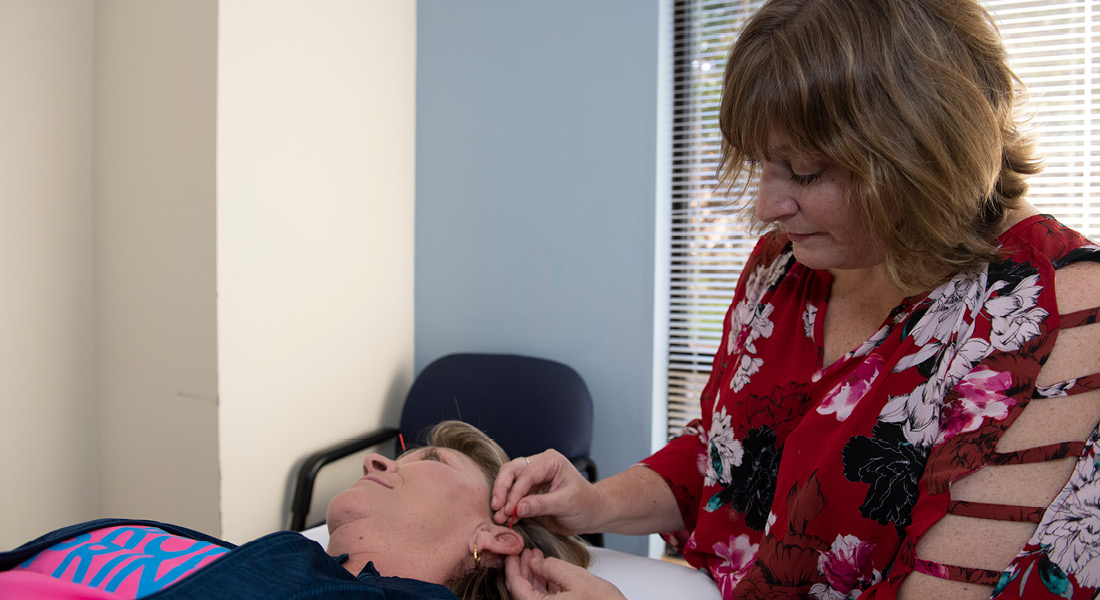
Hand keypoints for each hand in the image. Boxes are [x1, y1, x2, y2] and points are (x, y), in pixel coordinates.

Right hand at [491, 450, 602, 535]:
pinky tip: (505, 519)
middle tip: (497, 508)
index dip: (515, 491)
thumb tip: (518, 508)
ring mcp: (531, 478)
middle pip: (511, 471)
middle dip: (502, 489)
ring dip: (502, 499)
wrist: (590, 514)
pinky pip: (511, 496)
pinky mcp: (527, 492)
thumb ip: (542, 505)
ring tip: (499, 517)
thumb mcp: (567, 504)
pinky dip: (506, 507)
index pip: (527, 473)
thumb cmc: (585, 504)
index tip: (510, 509)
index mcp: (550, 461)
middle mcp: (538, 465)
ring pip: (507, 482)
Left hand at [506, 549, 625, 599]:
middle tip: (523, 552)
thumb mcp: (575, 577)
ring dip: (533, 574)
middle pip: (522, 591)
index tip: (511, 553)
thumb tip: (534, 562)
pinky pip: (545, 598)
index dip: (512, 566)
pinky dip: (544, 583)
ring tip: (535, 556)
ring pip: (533, 594)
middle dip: (522, 569)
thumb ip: (551, 567)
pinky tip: (546, 569)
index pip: (516, 586)